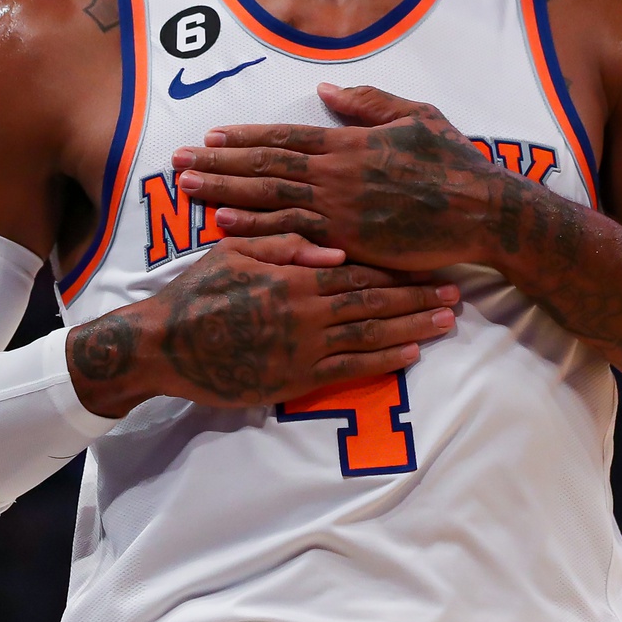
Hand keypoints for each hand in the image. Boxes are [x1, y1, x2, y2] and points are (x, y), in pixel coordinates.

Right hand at [66, 232, 458, 417]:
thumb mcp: (235, 252)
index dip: (398, 265)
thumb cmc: (197, 292)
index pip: (359, 267)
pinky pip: (350, 367)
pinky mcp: (297, 378)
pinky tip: (411, 353)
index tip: (430, 259)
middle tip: (455, 292)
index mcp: (295, 275)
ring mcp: (306, 347)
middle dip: (419, 296)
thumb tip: (331, 245)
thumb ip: (284, 244)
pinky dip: (384, 359)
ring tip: (446, 321)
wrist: (165, 345)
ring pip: (372, 333)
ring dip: (414, 327)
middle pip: (376, 300)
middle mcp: (309, 310)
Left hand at [169, 84, 518, 273]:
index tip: (210, 136)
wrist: (484, 211)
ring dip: (223, 191)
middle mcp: (336, 172)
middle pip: (264, 164)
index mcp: (350, 142)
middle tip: (176, 161)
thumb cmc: (455, 163)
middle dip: (217, 162)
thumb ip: (369, 104)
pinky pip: (291, 234)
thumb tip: (327, 92)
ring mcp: (339, 208)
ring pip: (268, 196)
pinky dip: (254, 227)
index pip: (284, 136)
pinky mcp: (349, 240)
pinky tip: (223, 224)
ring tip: (186, 187)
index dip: (244, 136)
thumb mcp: (417, 116)